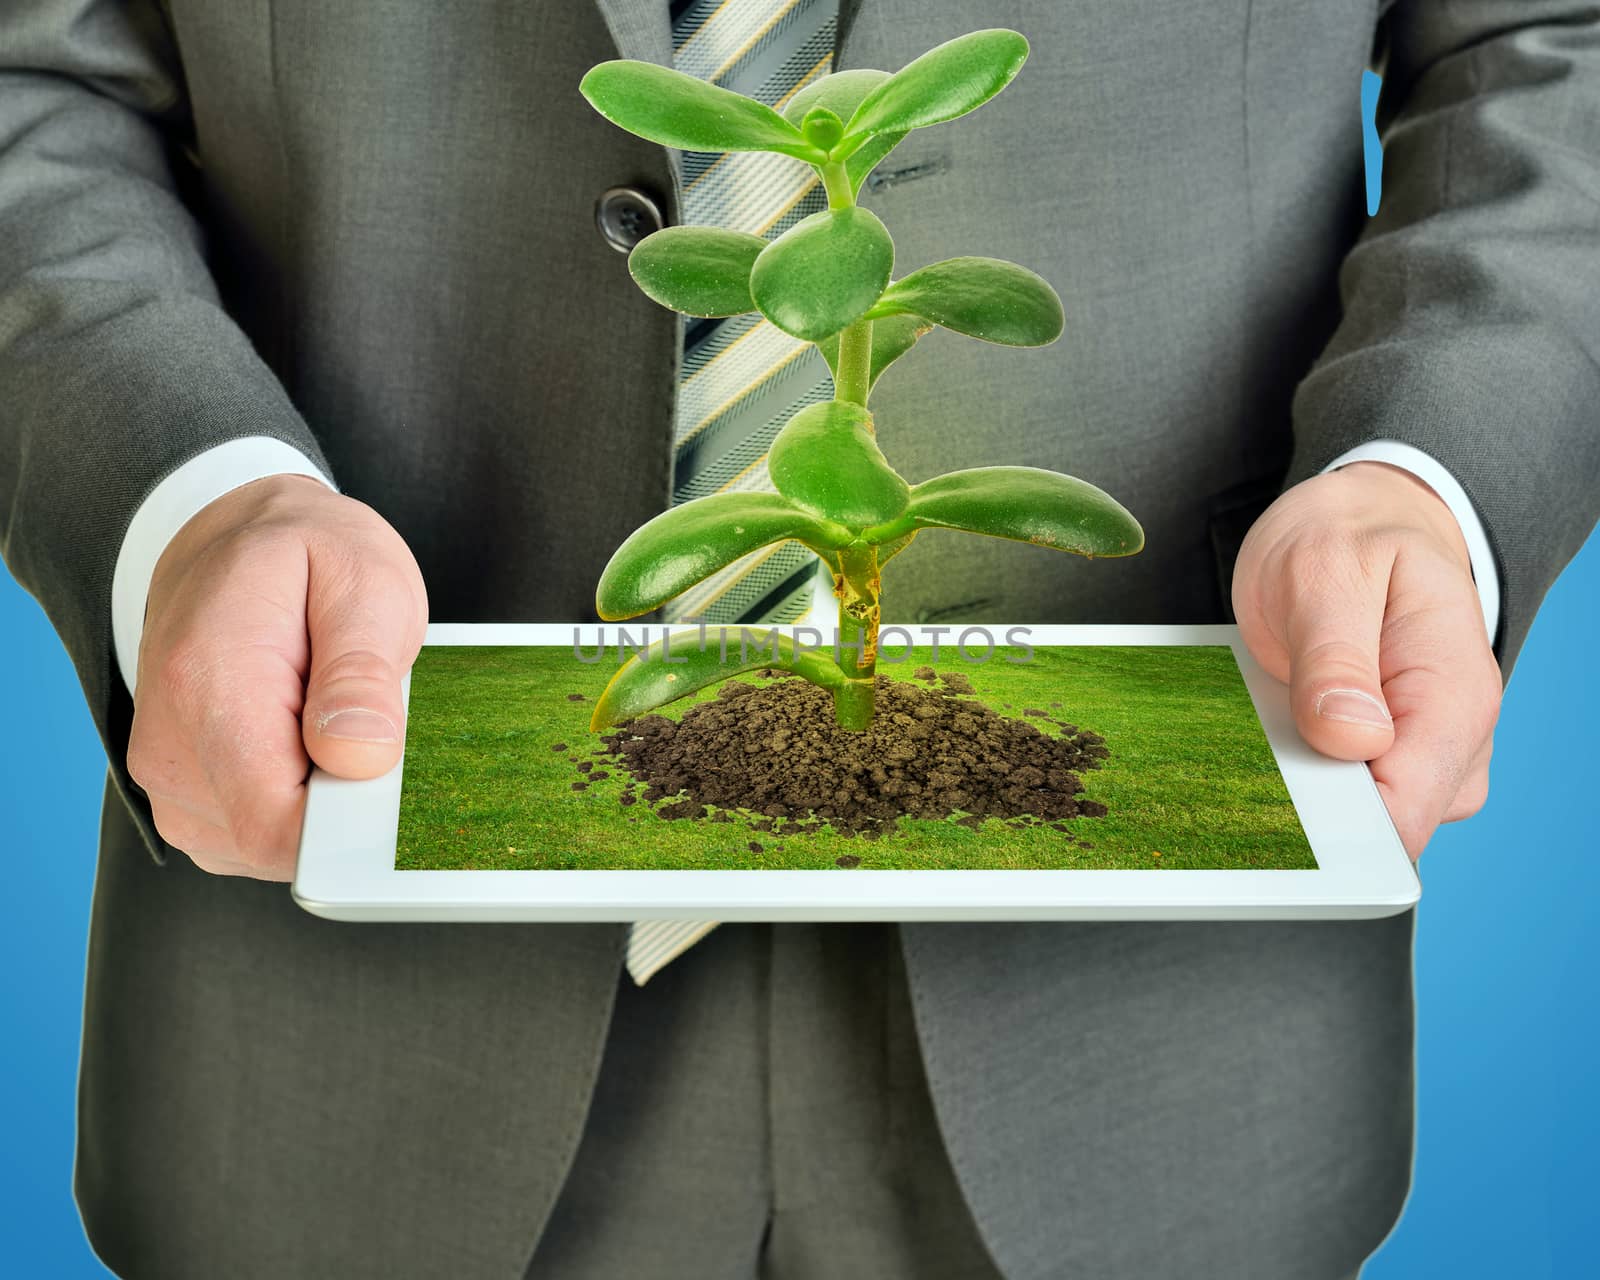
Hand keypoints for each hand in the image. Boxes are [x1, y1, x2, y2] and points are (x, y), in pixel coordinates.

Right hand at [127, 474, 427, 878]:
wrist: (229, 539)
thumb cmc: (302, 554)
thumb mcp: (363, 582)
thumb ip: (361, 672)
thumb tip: (360, 760)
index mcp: (209, 687)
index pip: (274, 825)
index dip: (347, 825)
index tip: (384, 780)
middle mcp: (170, 746)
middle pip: (278, 843)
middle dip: (339, 799)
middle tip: (355, 714)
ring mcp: (169, 781)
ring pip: (270, 849)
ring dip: (317, 796)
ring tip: (320, 712)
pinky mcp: (186, 800)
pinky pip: (257, 837)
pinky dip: (295, 799)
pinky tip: (300, 737)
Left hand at [1232, 461, 1501, 858]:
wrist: (1360, 523)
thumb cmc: (1351, 539)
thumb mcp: (1328, 572)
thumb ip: (1336, 656)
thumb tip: (1353, 739)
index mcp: (1453, 695)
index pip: (1408, 807)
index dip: (1340, 828)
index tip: (1272, 810)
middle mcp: (1451, 740)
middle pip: (1380, 828)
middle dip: (1310, 811)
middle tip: (1243, 759)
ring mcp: (1418, 756)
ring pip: (1354, 822)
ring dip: (1294, 791)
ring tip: (1253, 729)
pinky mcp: (1380, 759)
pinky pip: (1333, 795)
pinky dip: (1291, 775)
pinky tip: (1261, 739)